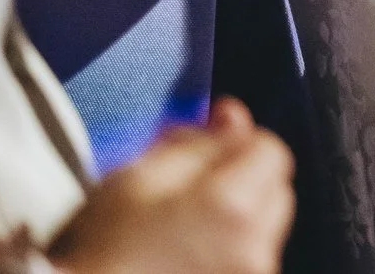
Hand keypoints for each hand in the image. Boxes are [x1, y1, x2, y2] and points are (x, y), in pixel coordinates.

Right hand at [50, 99, 292, 273]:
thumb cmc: (98, 247)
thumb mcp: (136, 176)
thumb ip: (195, 141)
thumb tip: (232, 115)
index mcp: (233, 206)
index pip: (271, 150)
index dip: (238, 143)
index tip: (207, 147)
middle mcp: (256, 247)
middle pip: (276, 189)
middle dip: (245, 179)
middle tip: (194, 188)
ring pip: (267, 228)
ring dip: (240, 217)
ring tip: (186, 228)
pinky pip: (251, 260)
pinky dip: (231, 249)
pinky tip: (188, 254)